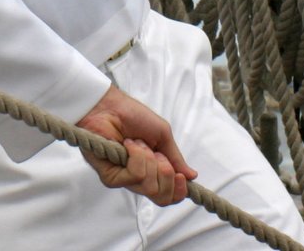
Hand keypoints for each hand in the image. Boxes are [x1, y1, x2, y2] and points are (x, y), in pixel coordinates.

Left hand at [76, 85, 195, 205]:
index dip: (179, 191)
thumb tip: (193, 176)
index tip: (182, 176)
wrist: (110, 106)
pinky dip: (136, 157)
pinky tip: (127, 145)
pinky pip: (135, 176)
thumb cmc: (133, 116)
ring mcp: (124, 180)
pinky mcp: (110, 177)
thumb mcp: (162, 136)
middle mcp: (139, 180)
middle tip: (157, 154)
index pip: (168, 196)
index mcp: (153, 172)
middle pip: (162, 198)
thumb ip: (176, 158)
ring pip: (149, 187)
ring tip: (137, 143)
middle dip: (166, 173)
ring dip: (148, 160)